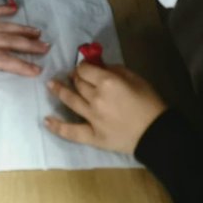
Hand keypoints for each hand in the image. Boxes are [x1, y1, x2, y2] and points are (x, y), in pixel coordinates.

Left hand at [0, 0, 50, 105]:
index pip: (3, 61)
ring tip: (38, 32)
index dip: (21, 66)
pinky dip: (2, 9)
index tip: (38, 70)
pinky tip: (13, 8)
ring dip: (21, 29)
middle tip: (47, 48)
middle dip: (29, 46)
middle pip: (9, 42)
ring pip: (4, 26)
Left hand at [47, 64, 166, 153]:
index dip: (83, 66)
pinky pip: (71, 132)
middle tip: (73, 76)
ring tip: (50, 85)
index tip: (84, 67)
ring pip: (71, 101)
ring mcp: (92, 118)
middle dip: (75, 77)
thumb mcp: (135, 77)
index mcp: (107, 81)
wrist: (156, 132)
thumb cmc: (149, 101)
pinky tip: (46, 121)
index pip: (85, 69)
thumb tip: (99, 66)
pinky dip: (58, 127)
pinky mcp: (93, 136)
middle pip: (78, 83)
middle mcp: (95, 98)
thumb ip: (114, 69)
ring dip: (59, 91)